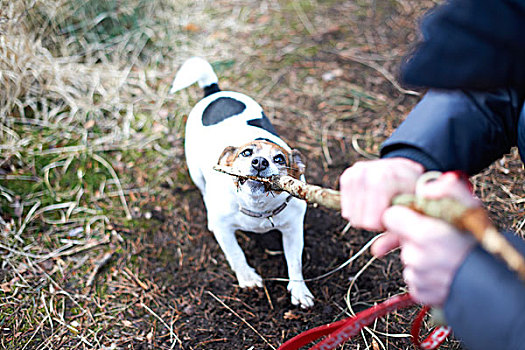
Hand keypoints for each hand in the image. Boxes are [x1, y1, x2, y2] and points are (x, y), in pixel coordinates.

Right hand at [339, 158, 423, 230]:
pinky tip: (366, 206)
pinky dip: (353, 210)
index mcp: (394, 179)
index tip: (394, 218)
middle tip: (385, 215)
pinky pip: (344, 204)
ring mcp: (360, 170)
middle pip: (359, 219)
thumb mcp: (414, 216)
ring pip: (350, 213)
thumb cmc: (413, 198)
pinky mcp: (349, 174)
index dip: (381, 226)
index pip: (371, 220)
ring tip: (377, 210)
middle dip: (371, 223)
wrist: (406, 172)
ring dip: (362, 217)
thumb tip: (377, 252)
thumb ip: (397, 235)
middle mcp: (375, 171)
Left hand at [372, 173, 478, 305]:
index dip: (403, 214)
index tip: (415, 216)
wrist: (495, 283)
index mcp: (426, 234)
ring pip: (408, 259)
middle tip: (437, 237)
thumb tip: (426, 188)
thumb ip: (449, 190)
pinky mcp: (419, 292)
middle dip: (413, 236)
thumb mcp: (471, 209)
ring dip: (421, 256)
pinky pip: (414, 278)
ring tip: (444, 256)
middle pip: (401, 239)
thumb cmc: (482, 244)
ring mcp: (417, 276)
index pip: (391, 217)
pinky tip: (442, 271)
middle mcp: (417, 257)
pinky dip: (424, 275)